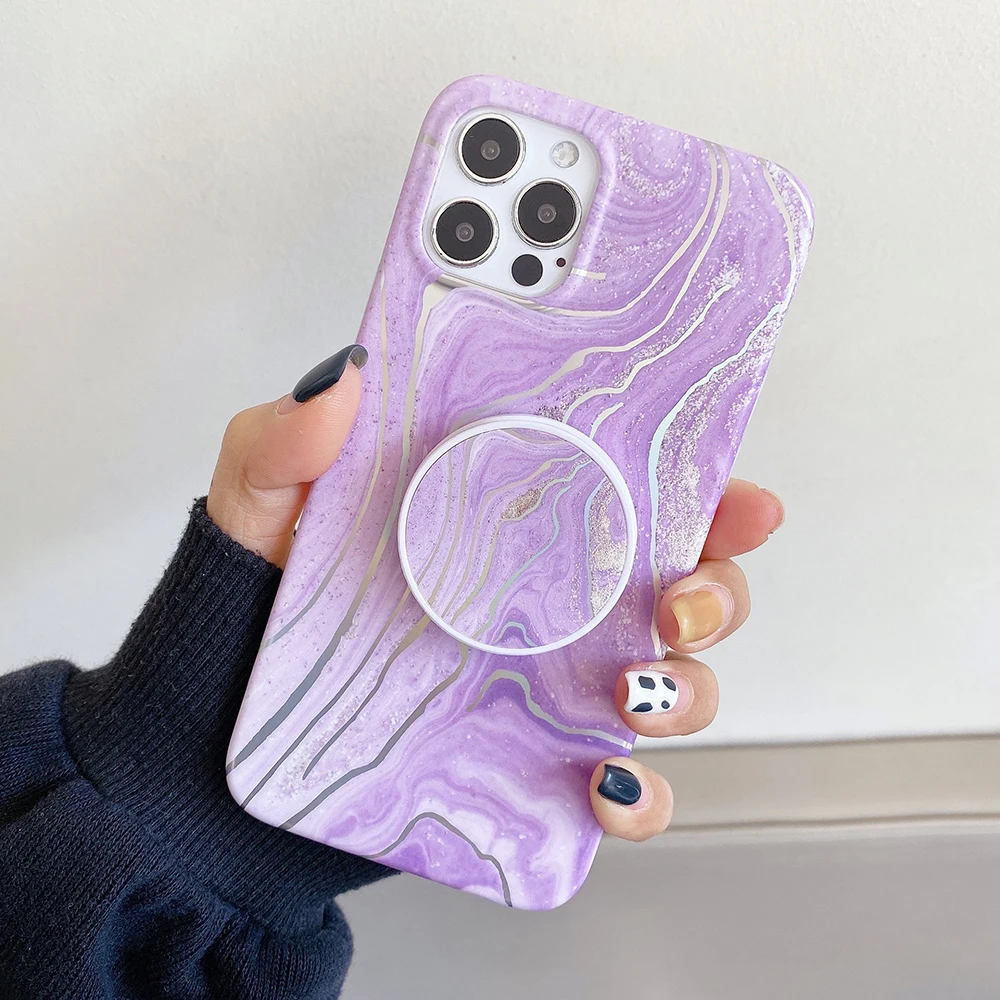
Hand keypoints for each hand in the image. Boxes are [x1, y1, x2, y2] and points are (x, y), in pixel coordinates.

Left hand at [208, 347, 782, 841]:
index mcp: (512, 523)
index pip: (632, 494)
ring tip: (635, 690)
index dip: (704, 494)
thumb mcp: (259, 506)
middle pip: (677, 589)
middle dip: (717, 592)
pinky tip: (606, 787)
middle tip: (682, 599)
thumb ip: (286, 441)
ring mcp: (543, 686)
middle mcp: (547, 603)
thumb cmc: (258, 607)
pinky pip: (615, 791)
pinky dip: (636, 798)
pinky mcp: (526, 767)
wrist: (217, 742)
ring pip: (666, 686)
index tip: (739, 498)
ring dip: (684, 693)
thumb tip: (344, 379)